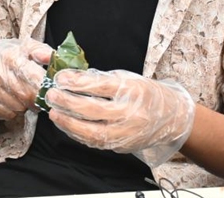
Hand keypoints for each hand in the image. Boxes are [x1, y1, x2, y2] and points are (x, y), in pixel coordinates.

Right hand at [0, 38, 52, 119]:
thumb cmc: (5, 56)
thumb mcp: (25, 47)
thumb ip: (42, 51)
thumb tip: (51, 58)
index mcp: (9, 56)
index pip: (34, 79)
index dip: (45, 86)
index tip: (48, 87)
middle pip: (27, 96)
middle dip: (37, 98)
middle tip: (38, 94)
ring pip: (19, 107)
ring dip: (25, 105)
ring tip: (22, 95)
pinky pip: (8, 114)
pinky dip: (14, 111)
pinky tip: (11, 100)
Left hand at [45, 69, 194, 166]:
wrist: (172, 117)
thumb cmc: (146, 93)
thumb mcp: (127, 78)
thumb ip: (101, 78)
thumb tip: (71, 77)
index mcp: (133, 90)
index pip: (101, 86)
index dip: (77, 82)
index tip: (60, 78)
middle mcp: (131, 113)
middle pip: (93, 110)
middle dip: (68, 102)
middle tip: (51, 95)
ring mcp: (127, 133)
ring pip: (92, 132)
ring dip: (69, 123)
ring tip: (54, 113)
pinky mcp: (122, 146)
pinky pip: (96, 142)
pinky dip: (78, 134)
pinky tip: (66, 126)